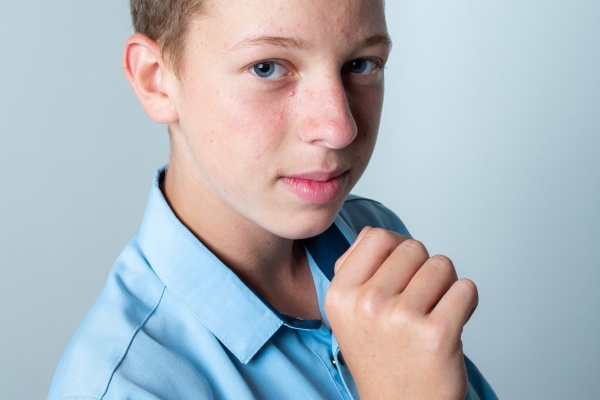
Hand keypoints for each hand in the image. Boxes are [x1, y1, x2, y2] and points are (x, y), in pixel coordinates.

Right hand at [325, 227, 477, 399]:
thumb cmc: (381, 356)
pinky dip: (465, 303)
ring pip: (441, 264)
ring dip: (445, 285)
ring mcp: (400, 319)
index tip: (401, 273)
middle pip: (413, 247)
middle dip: (422, 269)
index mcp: (340, 294)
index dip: (396, 249)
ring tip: (432, 312)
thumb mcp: (349, 312)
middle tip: (417, 300)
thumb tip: (372, 233)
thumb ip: (356, 268)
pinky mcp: (436, 334)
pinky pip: (466, 289)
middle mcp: (366, 304)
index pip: (377, 236)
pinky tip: (449, 324)